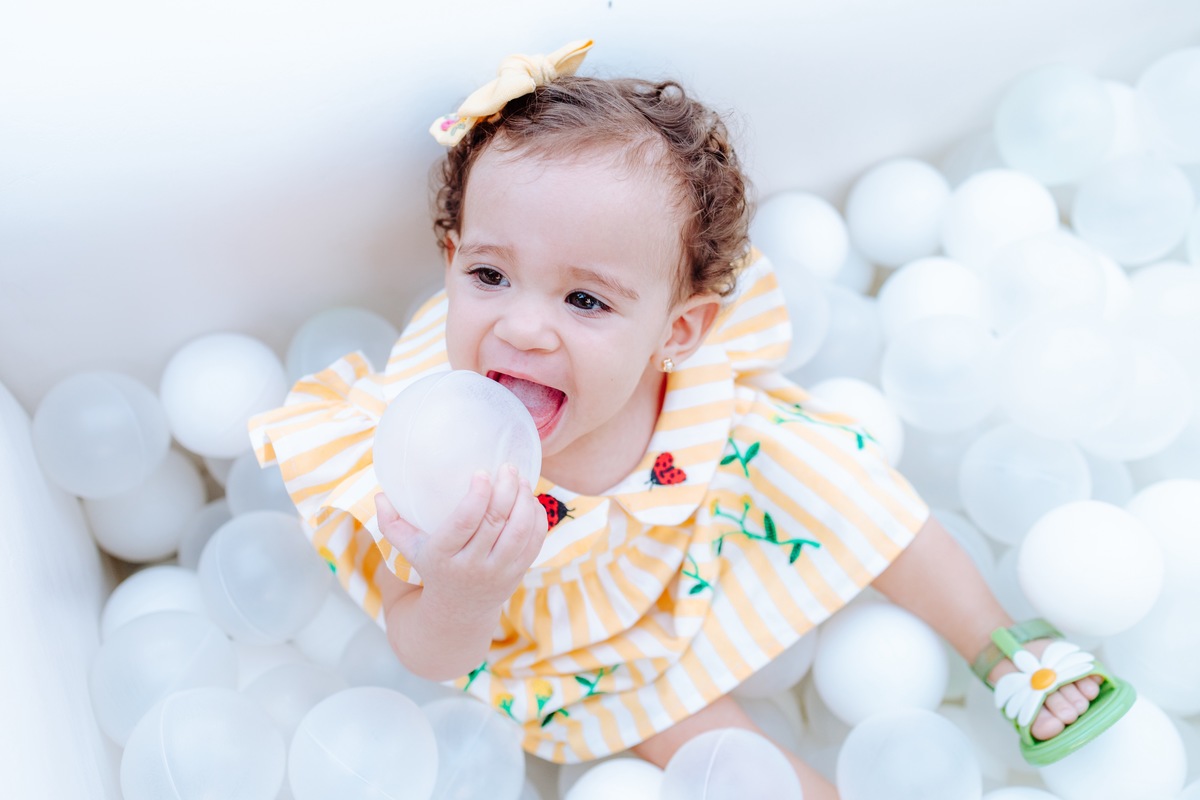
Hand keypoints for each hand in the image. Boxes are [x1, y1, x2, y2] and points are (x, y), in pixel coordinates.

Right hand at [374, 463, 547, 611]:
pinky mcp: (518, 573)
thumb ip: (391, 524)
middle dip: (506, 489)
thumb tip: (379, 495)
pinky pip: (534, 542)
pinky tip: (529, 500)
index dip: (477, 495)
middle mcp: (472, 566)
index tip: (482, 473)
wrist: (458, 613)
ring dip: (524, 500)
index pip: (465, 523)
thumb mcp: (409, 551)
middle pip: (496, 522)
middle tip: (507, 467)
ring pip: (520, 531)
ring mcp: (499, 571)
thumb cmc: (433, 569)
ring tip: (520, 479)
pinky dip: (536, 518)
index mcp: (443, 556)